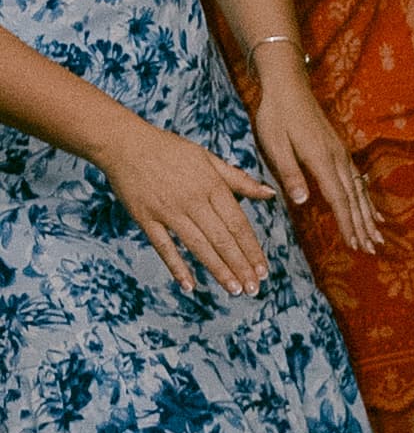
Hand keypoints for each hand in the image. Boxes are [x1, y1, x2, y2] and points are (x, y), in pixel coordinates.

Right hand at [99, 113, 278, 295]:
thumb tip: (270, 194)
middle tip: (253, 289)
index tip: (263, 270)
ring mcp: (167, 210)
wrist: (124, 143)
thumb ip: (239, 180)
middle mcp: (192, 200)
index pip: (237, 223)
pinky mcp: (145, 218)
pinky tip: (190, 286)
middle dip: (240, 266)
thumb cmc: (169, 150)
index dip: (251, 249)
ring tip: (234, 290)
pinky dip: (176, 266)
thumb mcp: (208, 158)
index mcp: (211, 185)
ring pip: (198, 245)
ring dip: (218, 269)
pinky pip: (163, 246)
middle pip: (221, 238)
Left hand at [248, 52, 384, 249]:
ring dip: (367, 214)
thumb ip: (290, 172)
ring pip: (359, 189)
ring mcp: (341, 153)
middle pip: (353, 198)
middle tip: (372, 248)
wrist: (288, 85)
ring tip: (377, 236)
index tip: (355, 243)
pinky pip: (357, 179)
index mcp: (321, 159)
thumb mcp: (274, 143)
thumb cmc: (276, 114)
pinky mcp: (339, 150)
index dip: (347, 222)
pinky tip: (370, 209)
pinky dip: (366, 198)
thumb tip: (304, 201)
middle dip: (363, 224)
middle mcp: (337, 158)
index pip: (338, 198)